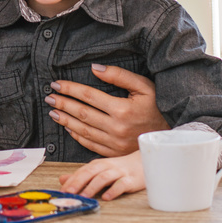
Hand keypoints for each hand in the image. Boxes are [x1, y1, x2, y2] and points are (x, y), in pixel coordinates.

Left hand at [48, 64, 168, 156]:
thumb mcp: (144, 86)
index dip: (70, 89)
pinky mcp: (114, 153)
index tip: (56, 84)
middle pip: (82, 113)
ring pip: (83, 130)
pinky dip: (77, 135)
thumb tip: (95, 69)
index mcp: (122, 110)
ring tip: (53, 111)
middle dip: (63, 103)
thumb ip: (119, 76)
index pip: (88, 96)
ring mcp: (114, 143)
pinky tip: (68, 128)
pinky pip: (90, 144)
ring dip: (65, 120)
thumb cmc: (158, 106)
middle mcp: (116, 128)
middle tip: (49, 96)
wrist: (172, 134)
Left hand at [58, 151, 144, 199]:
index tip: (61, 191)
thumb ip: (81, 176)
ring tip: (84, 196)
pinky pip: (121, 185)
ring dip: (92, 187)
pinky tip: (106, 197)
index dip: (71, 181)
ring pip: (104, 178)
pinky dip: (113, 190)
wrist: (144, 162)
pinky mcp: (131, 180)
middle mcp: (107, 167)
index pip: (82, 171)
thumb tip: (62, 179)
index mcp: (98, 165)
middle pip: (90, 172)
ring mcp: (119, 173)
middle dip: (78, 182)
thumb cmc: (119, 169)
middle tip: (69, 193)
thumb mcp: (99, 170)